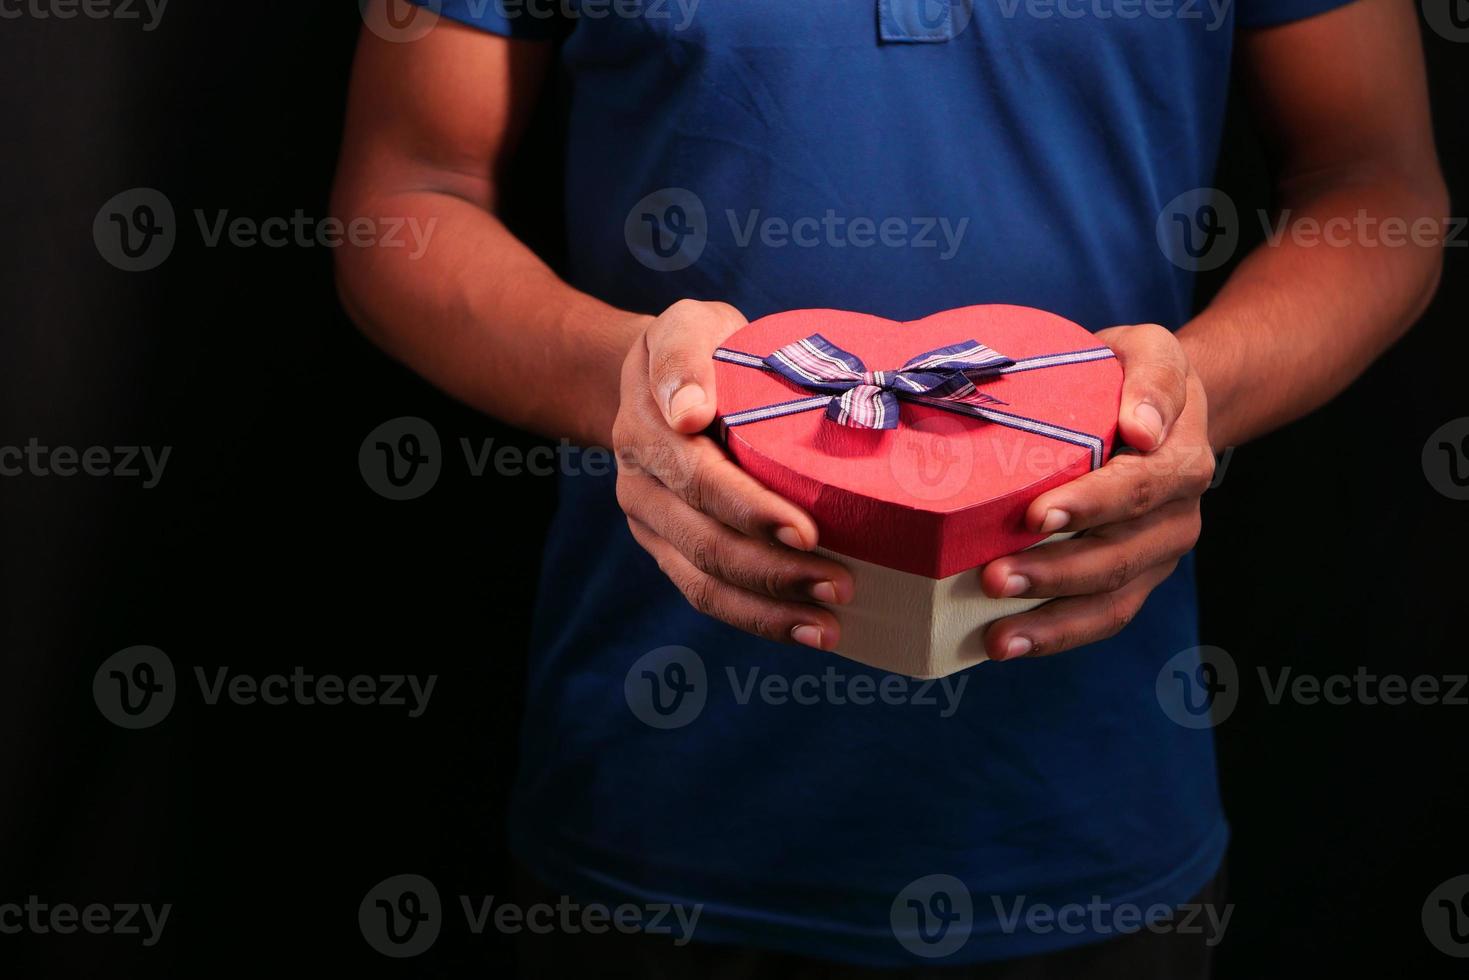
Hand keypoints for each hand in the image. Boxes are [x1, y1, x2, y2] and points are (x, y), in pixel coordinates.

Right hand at [613, 300, 853, 649]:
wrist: (658, 380)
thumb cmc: (699, 348)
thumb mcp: (689, 323)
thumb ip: (686, 354)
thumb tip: (689, 411)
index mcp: (647, 427)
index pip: (697, 478)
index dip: (750, 509)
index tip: (806, 530)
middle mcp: (641, 482)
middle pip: (703, 541)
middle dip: (773, 570)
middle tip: (841, 584)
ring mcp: (652, 523)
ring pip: (702, 581)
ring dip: (768, 609)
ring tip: (830, 624)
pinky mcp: (669, 550)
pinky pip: (706, 595)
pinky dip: (757, 619)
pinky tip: (806, 629)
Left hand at [980, 323, 1214, 660]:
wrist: (1154, 409)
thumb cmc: (1133, 375)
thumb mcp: (1149, 350)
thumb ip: (1152, 378)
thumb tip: (1143, 427)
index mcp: (1181, 460)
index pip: (1138, 487)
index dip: (1091, 504)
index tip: (1037, 515)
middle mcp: (1176, 517)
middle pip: (1120, 555)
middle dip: (1055, 572)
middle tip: (993, 577)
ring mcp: (1155, 555)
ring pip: (1111, 599)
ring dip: (1052, 621)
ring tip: (997, 636)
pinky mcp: (1132, 580)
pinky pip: (1100, 618)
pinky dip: (1056, 636)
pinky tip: (1007, 645)